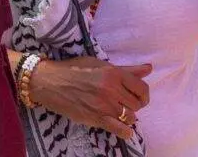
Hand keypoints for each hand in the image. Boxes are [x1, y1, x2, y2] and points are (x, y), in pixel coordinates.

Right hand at [28, 56, 150, 140]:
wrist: (48, 81)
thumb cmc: (73, 70)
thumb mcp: (99, 65)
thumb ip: (126, 70)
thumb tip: (149, 68)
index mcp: (113, 73)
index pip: (142, 88)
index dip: (142, 94)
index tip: (136, 97)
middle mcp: (111, 88)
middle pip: (137, 104)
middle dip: (132, 105)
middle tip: (121, 103)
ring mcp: (104, 104)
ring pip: (131, 117)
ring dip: (126, 116)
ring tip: (116, 112)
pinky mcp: (96, 117)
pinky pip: (121, 130)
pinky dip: (125, 131)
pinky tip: (120, 128)